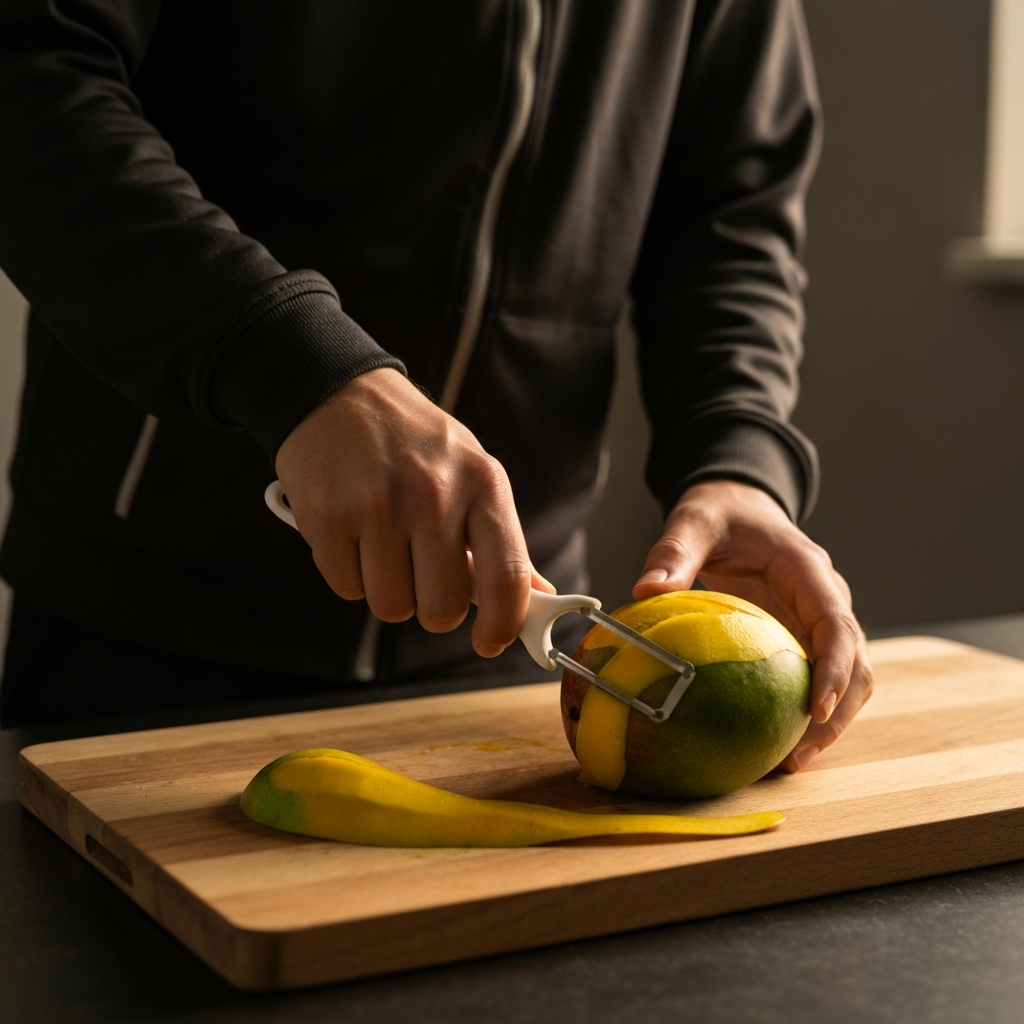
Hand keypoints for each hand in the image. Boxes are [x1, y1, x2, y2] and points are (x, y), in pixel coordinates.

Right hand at [275, 368, 545, 656]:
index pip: (507, 577)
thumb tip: (538, 596)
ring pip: (391, 606)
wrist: (338, 393)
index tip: (490, 642)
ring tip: (382, 544)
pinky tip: (351, 533)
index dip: (504, 624)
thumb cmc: (413, 443)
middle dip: (432, 608)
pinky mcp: (329, 516)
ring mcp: (378, 505)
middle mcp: (434, 493)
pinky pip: (345, 589)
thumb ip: (501, 539)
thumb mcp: (471, 473)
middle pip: (442, 607)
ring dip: (386, 591)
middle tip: (421, 576)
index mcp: (483, 483)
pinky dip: (347, 573)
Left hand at [633, 480, 872, 770]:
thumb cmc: (720, 514)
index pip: (837, 625)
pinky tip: (769, 744)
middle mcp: (826, 601)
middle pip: (856, 663)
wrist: (736, 506)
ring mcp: (817, 623)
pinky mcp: (801, 639)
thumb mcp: (695, 522)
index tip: (816, 709)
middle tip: (798, 756)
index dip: (834, 669)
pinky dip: (802, 713)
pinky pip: (814, 679)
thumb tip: (646, 591)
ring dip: (827, 723)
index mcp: (809, 572)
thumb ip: (674, 552)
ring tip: (787, 763)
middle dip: (837, 713)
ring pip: (846, 679)